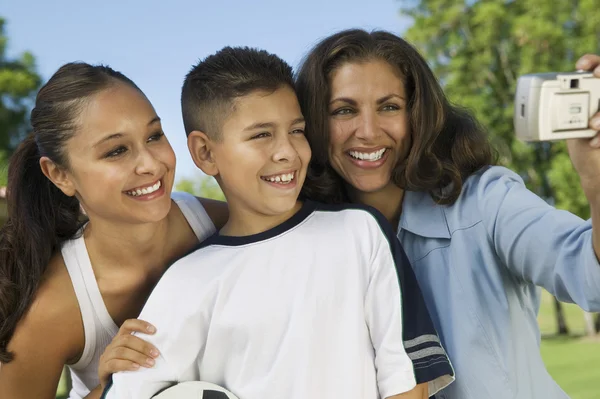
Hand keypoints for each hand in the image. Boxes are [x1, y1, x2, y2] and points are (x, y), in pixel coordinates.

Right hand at [97, 319, 158, 388]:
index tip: (154, 330)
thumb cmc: (126, 366)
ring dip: (138, 356)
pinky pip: (114, 364)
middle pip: (126, 339)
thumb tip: (162, 344)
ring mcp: (106, 356)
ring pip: (121, 351)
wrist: (111, 384)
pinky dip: (127, 365)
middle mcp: (112, 344)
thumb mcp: (133, 354)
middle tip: (156, 354)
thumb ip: (141, 348)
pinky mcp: (103, 368)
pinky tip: (137, 368)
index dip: (140, 325)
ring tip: (150, 363)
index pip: (128, 324)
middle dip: (143, 346)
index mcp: (120, 338)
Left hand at [566, 54, 599, 194]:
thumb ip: (559, 111)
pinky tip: (593, 142)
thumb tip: (530, 104)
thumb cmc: (580, 142)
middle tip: (595, 75)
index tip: (580, 65)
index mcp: (595, 94)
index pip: (597, 68)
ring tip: (592, 124)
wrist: (593, 167)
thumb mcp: (566, 124)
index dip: (592, 62)